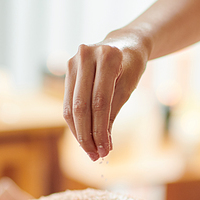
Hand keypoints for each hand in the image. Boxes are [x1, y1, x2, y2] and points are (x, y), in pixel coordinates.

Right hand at [63, 34, 150, 160]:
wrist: (124, 42)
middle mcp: (85, 56)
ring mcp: (73, 61)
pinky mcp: (67, 70)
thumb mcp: (129, 86)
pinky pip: (68, 102)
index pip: (100, 101)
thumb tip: (103, 143)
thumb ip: (113, 111)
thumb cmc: (131, 65)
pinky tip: (84, 137)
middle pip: (81, 105)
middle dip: (87, 135)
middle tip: (96, 156)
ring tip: (91, 151)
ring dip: (79, 132)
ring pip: (71, 106)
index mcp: (107, 57)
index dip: (101, 129)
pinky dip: (76, 122)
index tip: (106, 151)